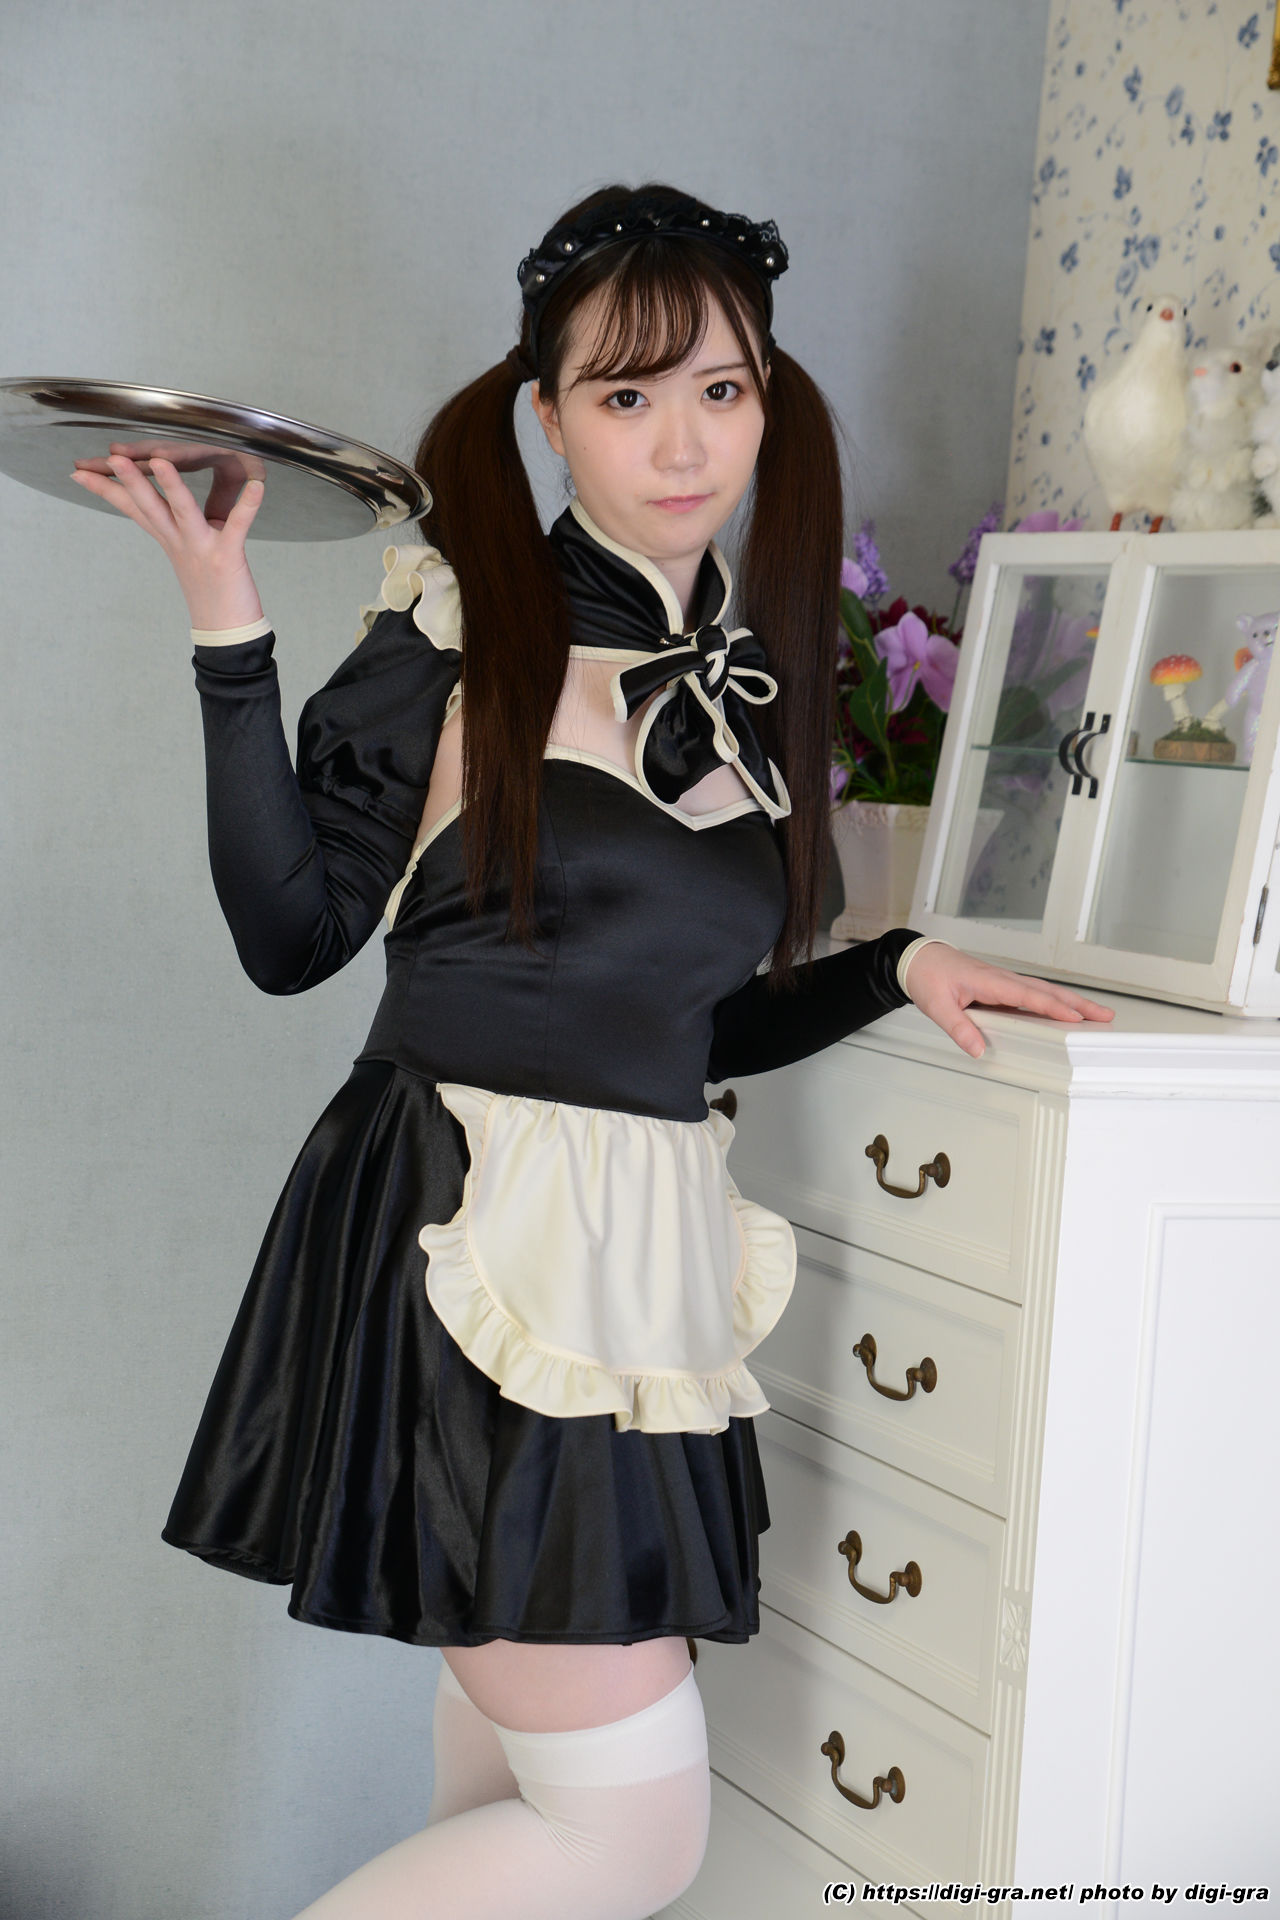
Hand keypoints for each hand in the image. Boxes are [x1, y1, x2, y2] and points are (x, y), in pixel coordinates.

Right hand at [69, 447, 265, 629]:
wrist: (226, 630)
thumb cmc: (211, 589)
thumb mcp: (188, 548)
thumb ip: (181, 519)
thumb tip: (172, 498)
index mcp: (168, 537)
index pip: (131, 508)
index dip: (104, 489)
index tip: (78, 470)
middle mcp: (179, 540)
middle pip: (148, 506)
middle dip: (128, 480)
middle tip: (109, 459)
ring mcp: (201, 548)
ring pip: (182, 511)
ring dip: (171, 486)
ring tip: (161, 462)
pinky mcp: (227, 556)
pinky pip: (238, 525)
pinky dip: (248, 505)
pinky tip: (258, 485)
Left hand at [904, 943, 1114, 1058]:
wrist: (919, 959)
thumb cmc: (928, 976)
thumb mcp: (936, 1006)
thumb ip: (958, 1027)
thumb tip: (977, 1049)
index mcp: (990, 981)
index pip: (1028, 995)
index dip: (1053, 1007)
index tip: (1075, 1017)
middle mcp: (1003, 979)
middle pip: (1047, 991)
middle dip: (1078, 1003)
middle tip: (1105, 1015)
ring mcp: (1004, 982)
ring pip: (1044, 991)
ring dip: (1071, 1002)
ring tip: (1096, 1014)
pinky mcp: (1002, 987)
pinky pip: (1034, 994)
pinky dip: (1054, 1002)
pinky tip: (1065, 1012)